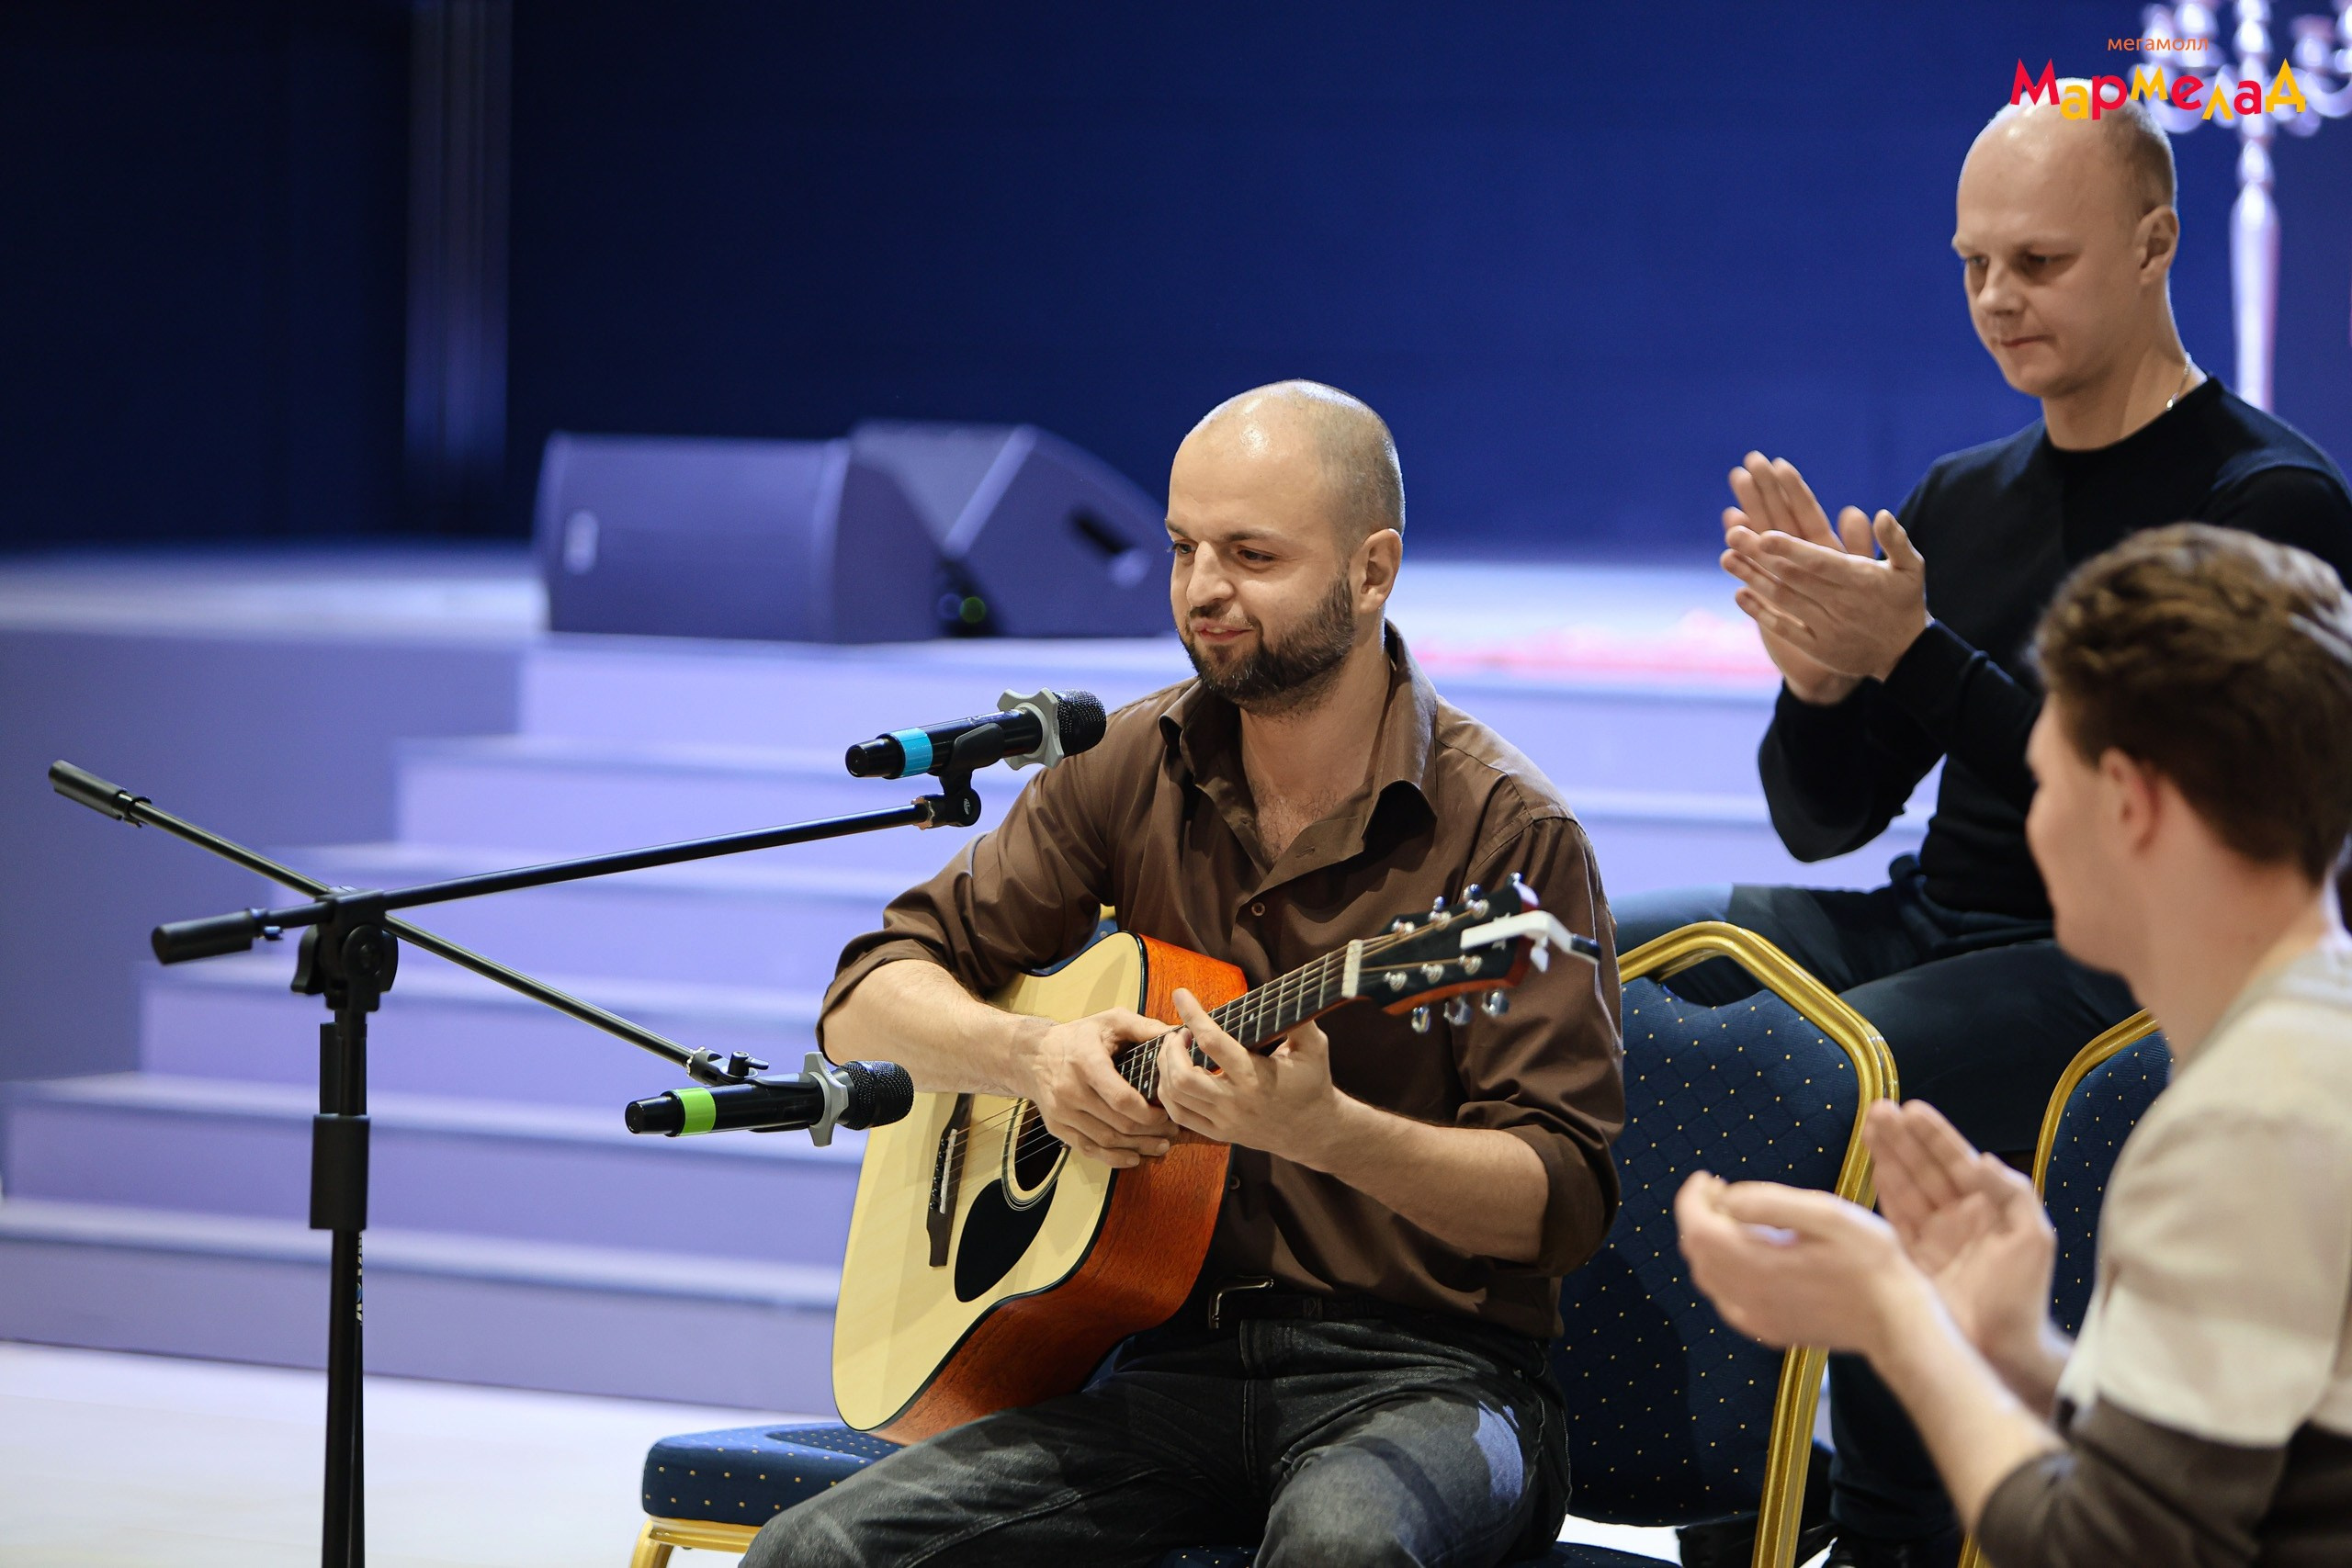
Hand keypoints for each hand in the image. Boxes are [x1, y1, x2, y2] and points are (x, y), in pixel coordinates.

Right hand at [1017, 1009, 1176, 1168]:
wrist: (1033, 1056)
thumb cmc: (1079, 1037)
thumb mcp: (1110, 1021)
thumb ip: (1144, 1026)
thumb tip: (1179, 1036)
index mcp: (1086, 1062)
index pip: (1120, 1098)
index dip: (1148, 1112)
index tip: (1166, 1111)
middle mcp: (1070, 1090)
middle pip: (1117, 1123)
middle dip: (1150, 1132)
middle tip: (1172, 1130)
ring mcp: (1061, 1112)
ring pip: (1105, 1141)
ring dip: (1137, 1147)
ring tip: (1160, 1145)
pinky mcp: (1057, 1127)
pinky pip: (1088, 1149)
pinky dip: (1113, 1158)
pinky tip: (1134, 1157)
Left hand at [1155, 987, 1344, 1165]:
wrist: (1313, 1130)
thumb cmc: (1312, 1082)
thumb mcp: (1315, 1048)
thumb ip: (1299, 1020)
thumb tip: (1289, 988)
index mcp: (1256, 1077)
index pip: (1212, 1043)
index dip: (1192, 1015)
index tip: (1180, 994)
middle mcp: (1236, 1101)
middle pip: (1183, 1076)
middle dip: (1171, 1048)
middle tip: (1178, 1033)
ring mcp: (1224, 1120)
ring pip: (1175, 1095)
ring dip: (1166, 1067)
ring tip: (1174, 1050)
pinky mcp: (1218, 1132)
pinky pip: (1179, 1115)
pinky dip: (1167, 1091)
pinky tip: (1174, 1074)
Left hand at [1674, 1172, 1932, 1358]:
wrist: (1899, 1322)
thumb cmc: (1873, 1263)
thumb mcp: (1829, 1215)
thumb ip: (1772, 1203)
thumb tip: (1727, 1198)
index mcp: (1761, 1266)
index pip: (1698, 1230)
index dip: (1692, 1198)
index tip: (1708, 1178)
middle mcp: (1750, 1298)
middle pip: (1697, 1252)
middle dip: (1699, 1214)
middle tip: (1721, 1191)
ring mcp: (1758, 1319)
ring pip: (1706, 1277)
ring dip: (1708, 1242)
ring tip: (1734, 1217)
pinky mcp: (1770, 1331)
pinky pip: (1725, 1299)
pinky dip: (1721, 1271)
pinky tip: (1746, 1256)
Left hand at [1722, 453, 1927, 689]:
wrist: (1905, 655)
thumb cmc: (1904, 602)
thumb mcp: (1912, 569)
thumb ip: (1896, 541)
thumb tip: (1879, 514)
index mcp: (1860, 580)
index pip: (1820, 562)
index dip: (1791, 549)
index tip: (1765, 534)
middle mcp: (1840, 603)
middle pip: (1792, 577)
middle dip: (1760, 556)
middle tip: (1733, 534)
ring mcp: (1825, 627)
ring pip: (1783, 600)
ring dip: (1752, 579)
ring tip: (1726, 557)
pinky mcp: (1816, 647)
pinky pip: (1783, 628)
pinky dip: (1760, 613)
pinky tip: (1739, 594)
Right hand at [1866, 1100, 2055, 1375]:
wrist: (2000, 1348)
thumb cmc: (2023, 1294)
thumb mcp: (2033, 1237)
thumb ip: (2013, 1192)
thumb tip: (1983, 1158)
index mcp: (1987, 1207)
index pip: (1956, 1161)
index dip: (1934, 1136)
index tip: (1912, 1109)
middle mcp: (1956, 1216)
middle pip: (1924, 1167)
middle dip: (1902, 1137)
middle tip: (1879, 1109)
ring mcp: (1931, 1236)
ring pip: (1905, 1185)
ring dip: (1887, 1155)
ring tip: (1870, 1125)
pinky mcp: (1909, 1257)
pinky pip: (1893, 1217)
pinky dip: (1883, 1190)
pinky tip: (1873, 1167)